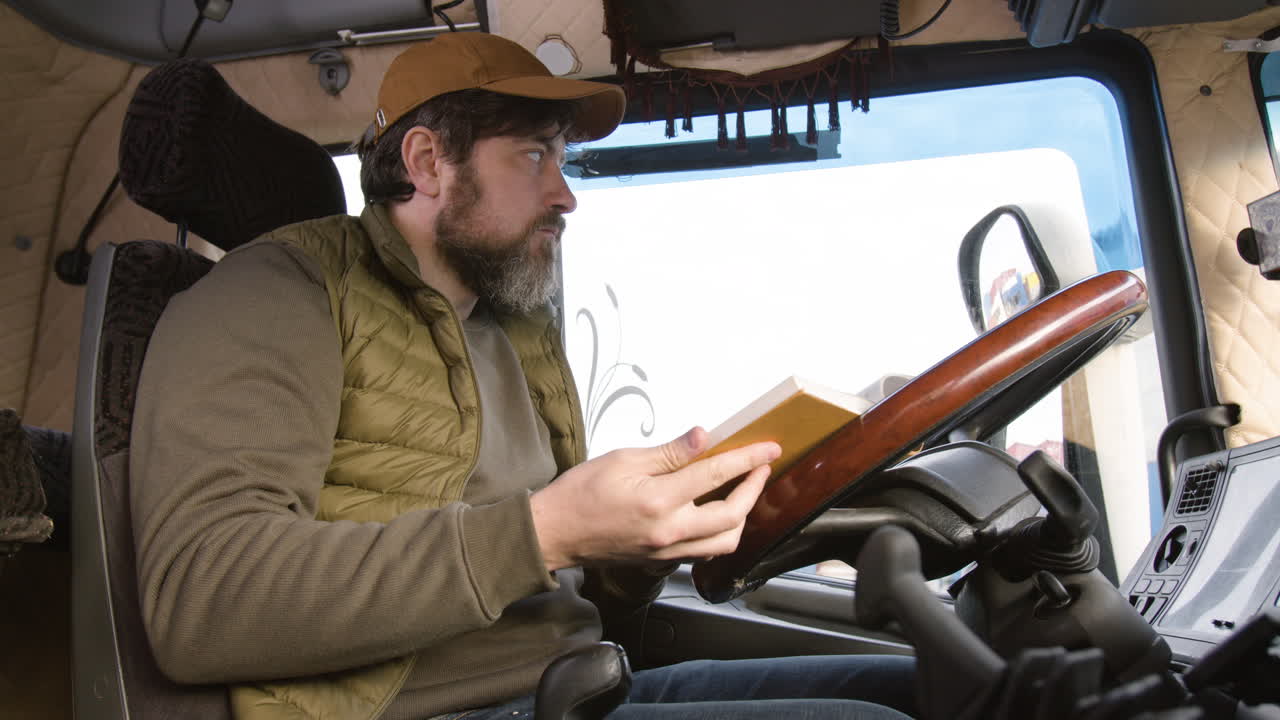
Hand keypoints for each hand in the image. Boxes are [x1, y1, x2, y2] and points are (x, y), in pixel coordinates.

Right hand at [530, 427, 780, 570]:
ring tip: (743, 492)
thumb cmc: (580, 493)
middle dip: (754, 489)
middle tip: (759, 468)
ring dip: (741, 517)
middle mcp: (669, 531)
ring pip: (724, 543)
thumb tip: (703, 437)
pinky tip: (717, 516)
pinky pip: (704, 553)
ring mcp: (666, 551)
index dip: (748, 459)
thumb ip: (669, 452)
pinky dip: (720, 535)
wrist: (554, 533)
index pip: (716, 475)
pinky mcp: (661, 560)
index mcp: (659, 501)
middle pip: (732, 516)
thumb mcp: (623, 459)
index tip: (768, 449)